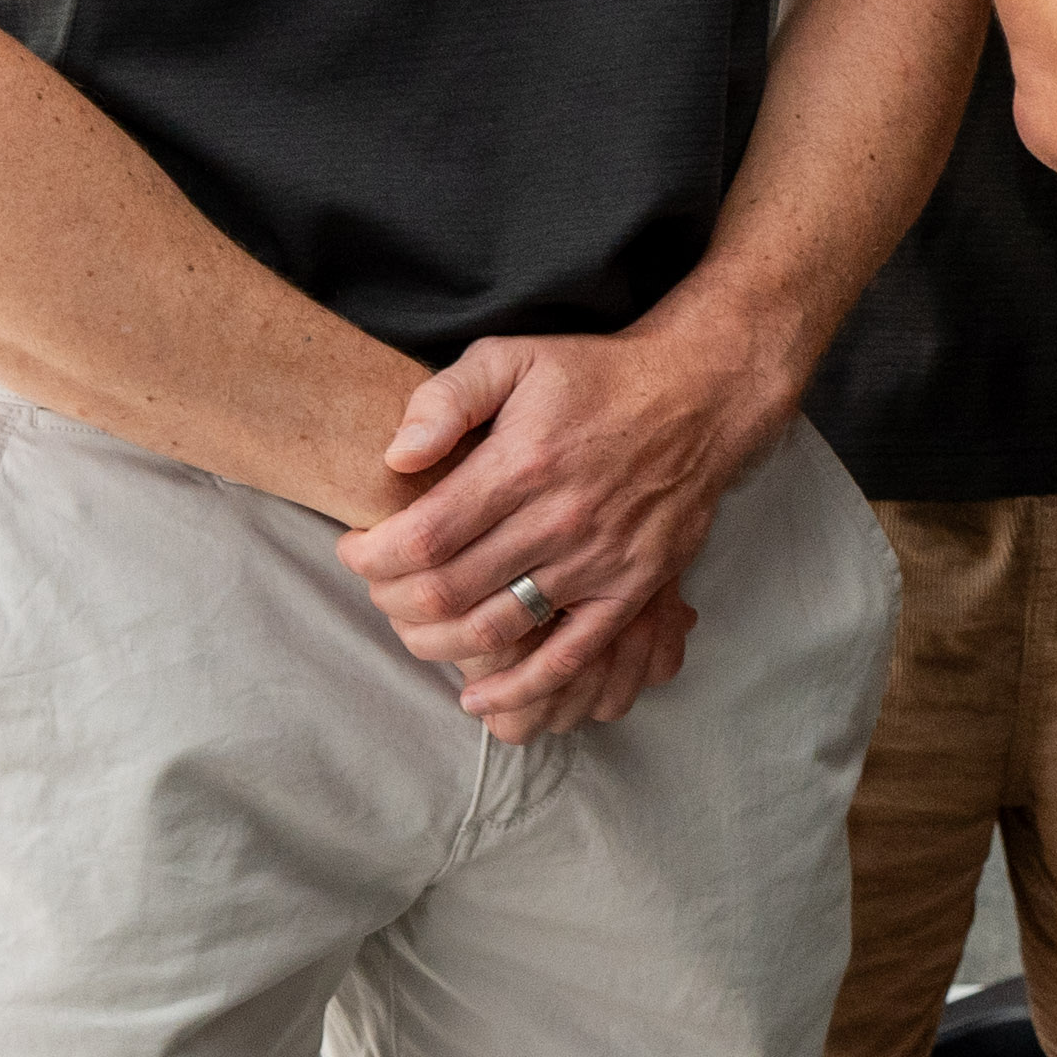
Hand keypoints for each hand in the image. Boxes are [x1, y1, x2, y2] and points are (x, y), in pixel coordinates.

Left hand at [335, 316, 792, 739]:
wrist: (702, 394)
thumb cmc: (597, 376)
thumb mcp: (515, 356)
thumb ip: (447, 398)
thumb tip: (397, 457)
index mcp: (522, 464)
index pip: (419, 539)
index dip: (369, 557)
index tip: (354, 548)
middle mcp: (559, 519)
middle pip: (446, 593)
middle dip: (391, 601)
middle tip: (379, 588)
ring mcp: (599, 560)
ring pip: (495, 629)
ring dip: (436, 644)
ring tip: (416, 627)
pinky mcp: (633, 587)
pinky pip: (571, 655)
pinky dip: (519, 688)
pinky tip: (478, 700)